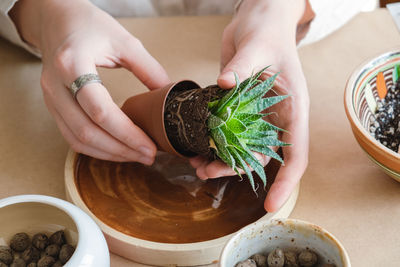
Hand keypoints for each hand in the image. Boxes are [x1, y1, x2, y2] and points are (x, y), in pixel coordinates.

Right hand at [11, 0, 169, 163]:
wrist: (56, 19)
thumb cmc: (90, 25)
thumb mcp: (124, 41)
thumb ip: (148, 69)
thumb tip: (169, 96)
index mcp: (73, 64)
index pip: (100, 110)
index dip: (127, 134)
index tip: (150, 146)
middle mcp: (55, 84)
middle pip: (87, 131)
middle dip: (121, 150)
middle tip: (148, 156)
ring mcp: (50, 97)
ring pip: (76, 139)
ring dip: (108, 154)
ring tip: (136, 156)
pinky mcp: (53, 105)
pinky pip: (70, 136)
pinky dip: (94, 148)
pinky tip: (116, 149)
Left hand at [189, 0, 308, 211]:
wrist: (257, 20)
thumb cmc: (268, 30)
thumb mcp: (259, 45)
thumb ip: (243, 64)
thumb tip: (223, 83)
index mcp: (292, 107)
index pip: (295, 153)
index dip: (286, 182)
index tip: (271, 205)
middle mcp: (275, 116)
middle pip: (261, 156)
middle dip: (236, 170)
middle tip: (207, 172)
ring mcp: (255, 114)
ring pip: (241, 149)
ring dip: (220, 160)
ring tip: (197, 165)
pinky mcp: (237, 107)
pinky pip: (227, 132)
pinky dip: (212, 143)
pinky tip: (194, 148)